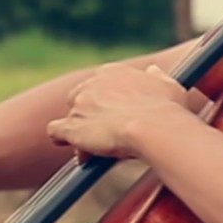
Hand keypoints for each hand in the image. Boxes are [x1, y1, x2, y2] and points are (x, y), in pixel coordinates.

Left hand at [45, 64, 191, 158]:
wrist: (155, 128)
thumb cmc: (167, 109)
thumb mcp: (168, 85)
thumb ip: (156, 77)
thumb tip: (152, 71)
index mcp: (112, 73)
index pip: (99, 85)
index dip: (104, 102)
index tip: (115, 115)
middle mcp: (91, 84)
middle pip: (80, 100)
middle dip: (90, 116)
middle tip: (105, 134)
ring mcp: (78, 105)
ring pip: (71, 119)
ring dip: (81, 133)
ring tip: (97, 149)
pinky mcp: (71, 127)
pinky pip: (55, 131)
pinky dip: (61, 140)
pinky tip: (78, 151)